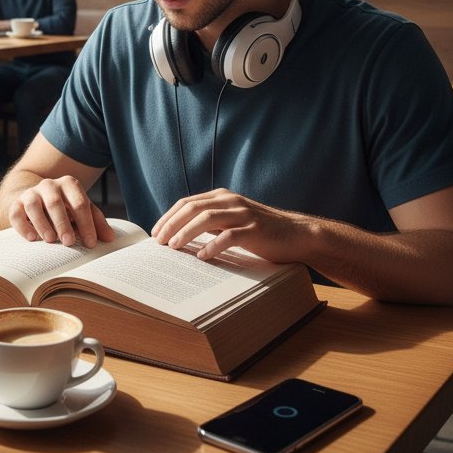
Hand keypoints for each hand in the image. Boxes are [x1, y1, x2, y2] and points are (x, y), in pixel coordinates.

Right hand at [7, 174, 115, 248]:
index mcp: (69, 184)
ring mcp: (31, 193)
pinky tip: (32, 239)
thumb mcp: (82, 211)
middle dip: (63, 224)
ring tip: (50, 240)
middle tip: (69, 243)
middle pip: (55, 202)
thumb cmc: (65, 208)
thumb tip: (111, 238)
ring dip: (42, 223)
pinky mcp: (16, 203)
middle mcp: (49, 185)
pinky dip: (23, 226)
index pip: (79, 203)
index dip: (86, 224)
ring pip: (34, 205)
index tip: (90, 243)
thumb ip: (96, 222)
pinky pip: (16, 213)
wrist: (37, 199)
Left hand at [151, 188, 312, 263]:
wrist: (296, 234)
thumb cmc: (260, 231)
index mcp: (222, 196)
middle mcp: (230, 201)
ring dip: (187, 233)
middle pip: (193, 209)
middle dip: (172, 224)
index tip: (156, 232)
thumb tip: (180, 235)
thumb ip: (211, 222)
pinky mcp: (255, 229)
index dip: (169, 217)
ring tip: (174, 246)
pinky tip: (203, 256)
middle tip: (159, 241)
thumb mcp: (232, 220)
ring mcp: (243, 214)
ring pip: (207, 219)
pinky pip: (229, 236)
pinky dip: (213, 245)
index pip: (187, 203)